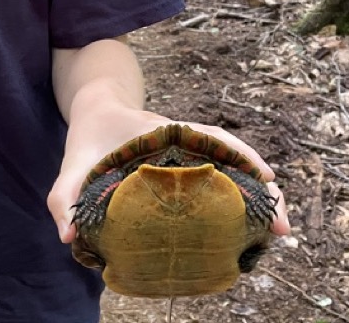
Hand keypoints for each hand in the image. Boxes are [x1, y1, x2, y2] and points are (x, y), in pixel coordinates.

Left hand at [47, 109, 289, 242]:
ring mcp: (189, 158)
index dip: (242, 156)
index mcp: (167, 133)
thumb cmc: (89, 135)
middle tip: (283, 226)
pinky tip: (247, 231)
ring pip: (234, 173)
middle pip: (235, 159)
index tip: (267, 178)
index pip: (213, 138)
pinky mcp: (185, 174)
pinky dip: (239, 202)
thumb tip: (69, 236)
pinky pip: (220, 184)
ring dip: (257, 198)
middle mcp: (186, 144)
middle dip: (262, 188)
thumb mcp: (72, 162)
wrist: (95, 112)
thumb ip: (65, 194)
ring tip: (277, 233)